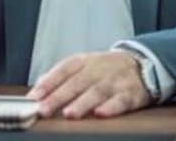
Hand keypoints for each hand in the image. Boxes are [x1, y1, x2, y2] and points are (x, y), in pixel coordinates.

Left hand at [26, 51, 151, 118]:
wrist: (141, 64)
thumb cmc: (106, 68)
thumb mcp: (83, 64)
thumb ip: (61, 76)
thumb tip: (38, 88)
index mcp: (83, 61)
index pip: (62, 70)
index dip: (48, 83)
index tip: (34, 96)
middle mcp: (98, 70)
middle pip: (76, 83)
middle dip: (58, 97)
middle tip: (44, 109)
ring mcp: (114, 81)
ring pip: (96, 92)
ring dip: (82, 104)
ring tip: (69, 114)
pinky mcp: (130, 94)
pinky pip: (120, 101)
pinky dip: (111, 108)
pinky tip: (100, 114)